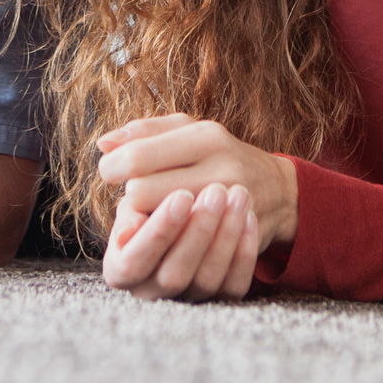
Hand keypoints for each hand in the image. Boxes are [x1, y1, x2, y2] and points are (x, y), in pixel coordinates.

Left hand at [94, 115, 298, 300]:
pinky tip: (173, 237)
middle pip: (144, 194)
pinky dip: (175, 247)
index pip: (137, 158)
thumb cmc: (218, 154)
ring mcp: (234, 207)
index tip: (113, 172)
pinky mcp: (239, 239)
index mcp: (206, 136)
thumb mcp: (186, 130)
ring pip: (164, 228)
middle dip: (130, 198)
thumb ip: (143, 132)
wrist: (279, 190)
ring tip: (153, 213)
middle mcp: (224, 168)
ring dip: (149, 224)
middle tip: (135, 196)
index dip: (114, 169)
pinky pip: (190, 252)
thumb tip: (103, 145)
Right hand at [104, 182, 258, 300]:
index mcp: (120, 271)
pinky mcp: (219, 299)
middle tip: (216, 190)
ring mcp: (186, 298)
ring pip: (206, 280)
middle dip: (198, 231)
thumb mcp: (134, 198)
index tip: (181, 195)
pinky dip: (244, 252)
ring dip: (225, 235)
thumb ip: (130, 207)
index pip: (134, 262)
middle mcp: (150, 291)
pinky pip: (234, 284)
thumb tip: (129, 229)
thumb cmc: (151, 201)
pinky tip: (249, 216)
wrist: (186, 211)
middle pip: (173, 275)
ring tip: (238, 194)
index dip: (158, 231)